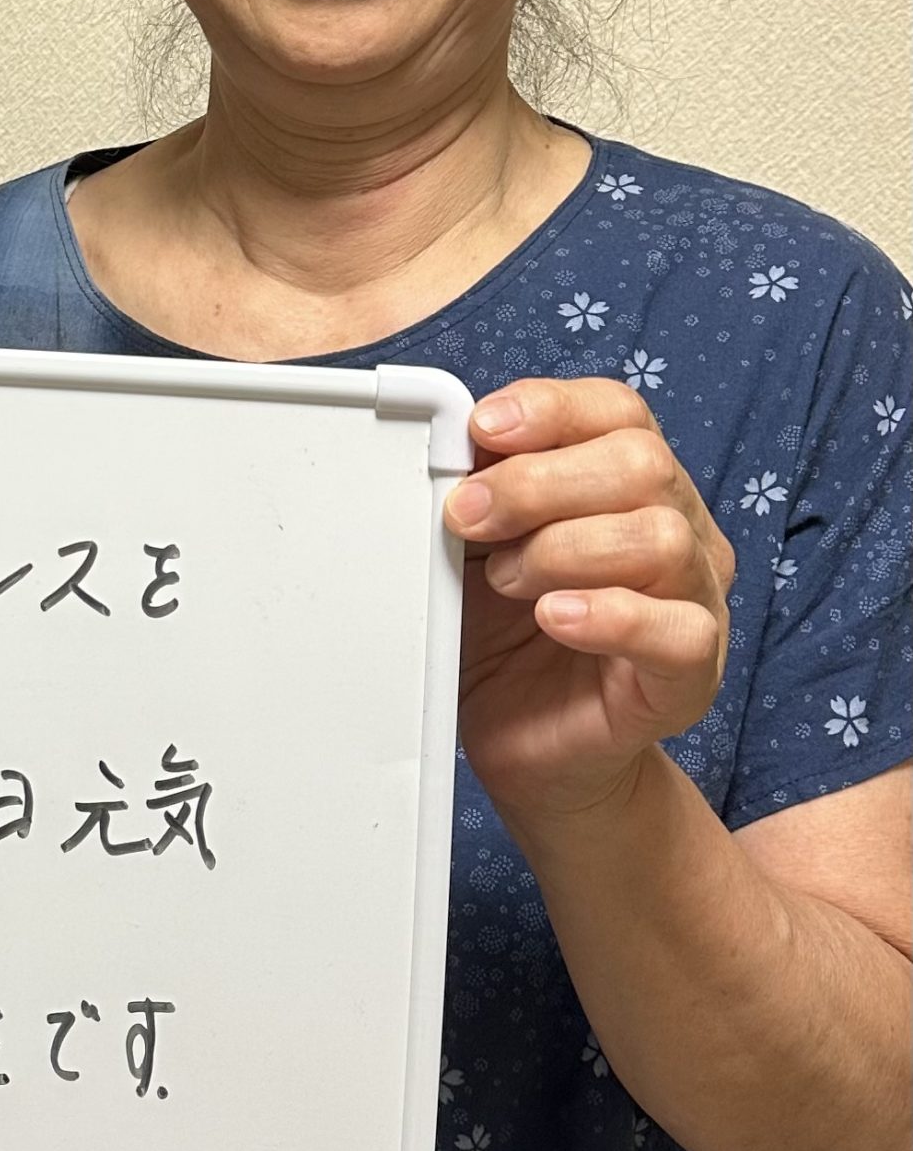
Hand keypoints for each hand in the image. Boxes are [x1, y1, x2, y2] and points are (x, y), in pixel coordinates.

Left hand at [447, 377, 734, 827]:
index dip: (550, 408)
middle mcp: (678, 530)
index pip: (618, 411)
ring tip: (505, 581)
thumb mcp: (475, 545)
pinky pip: (679, 631)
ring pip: (661, 537)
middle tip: (468, 518)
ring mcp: (694, 601)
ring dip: (561, 549)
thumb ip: (479, 486)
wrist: (524, 742)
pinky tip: (554, 617)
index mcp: (630, 483)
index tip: (481, 429)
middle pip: (640, 463)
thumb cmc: (503, 632)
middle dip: (536, 481)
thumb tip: (458, 439)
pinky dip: (610, 615)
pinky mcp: (690, 676)